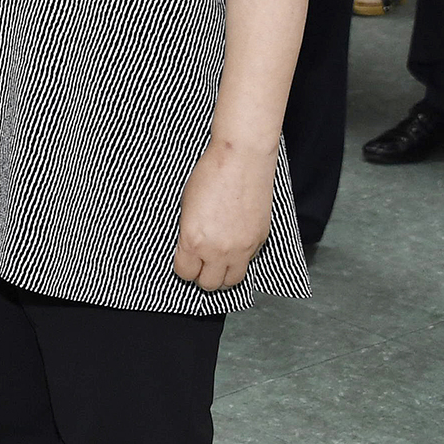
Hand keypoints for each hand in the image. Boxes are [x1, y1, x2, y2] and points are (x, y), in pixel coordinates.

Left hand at [173, 140, 277, 291]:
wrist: (242, 159)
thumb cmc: (210, 174)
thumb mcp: (187, 205)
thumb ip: (188, 231)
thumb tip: (190, 247)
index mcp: (193, 240)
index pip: (185, 273)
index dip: (183, 268)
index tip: (184, 262)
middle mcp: (218, 250)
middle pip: (209, 284)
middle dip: (202, 276)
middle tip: (200, 265)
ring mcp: (242, 248)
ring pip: (232, 281)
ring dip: (223, 275)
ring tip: (218, 262)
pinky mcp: (259, 241)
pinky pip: (249, 262)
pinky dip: (240, 259)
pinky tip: (234, 246)